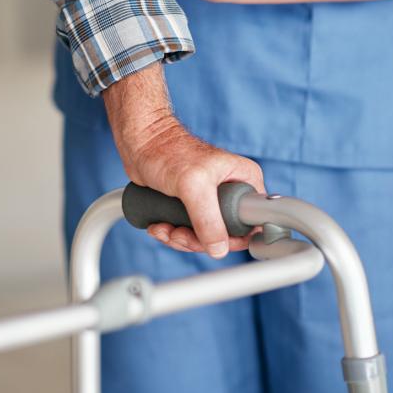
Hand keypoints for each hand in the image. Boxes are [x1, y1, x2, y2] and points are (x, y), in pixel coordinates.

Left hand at [103, 64, 264, 257]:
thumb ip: (208, 218)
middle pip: (226, 235)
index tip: (210, 239)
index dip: (234, 238)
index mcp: (244, 180)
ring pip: (204, 237)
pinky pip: (187, 232)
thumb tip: (219, 249)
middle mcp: (231, 191)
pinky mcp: (190, 206)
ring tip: (164, 229)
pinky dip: (172, 235)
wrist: (140, 144)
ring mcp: (210, 200)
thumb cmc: (167, 151)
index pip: (253, 222)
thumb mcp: (193, 185)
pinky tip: (159, 226)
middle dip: (198, 241)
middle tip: (179, 234)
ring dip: (181, 239)